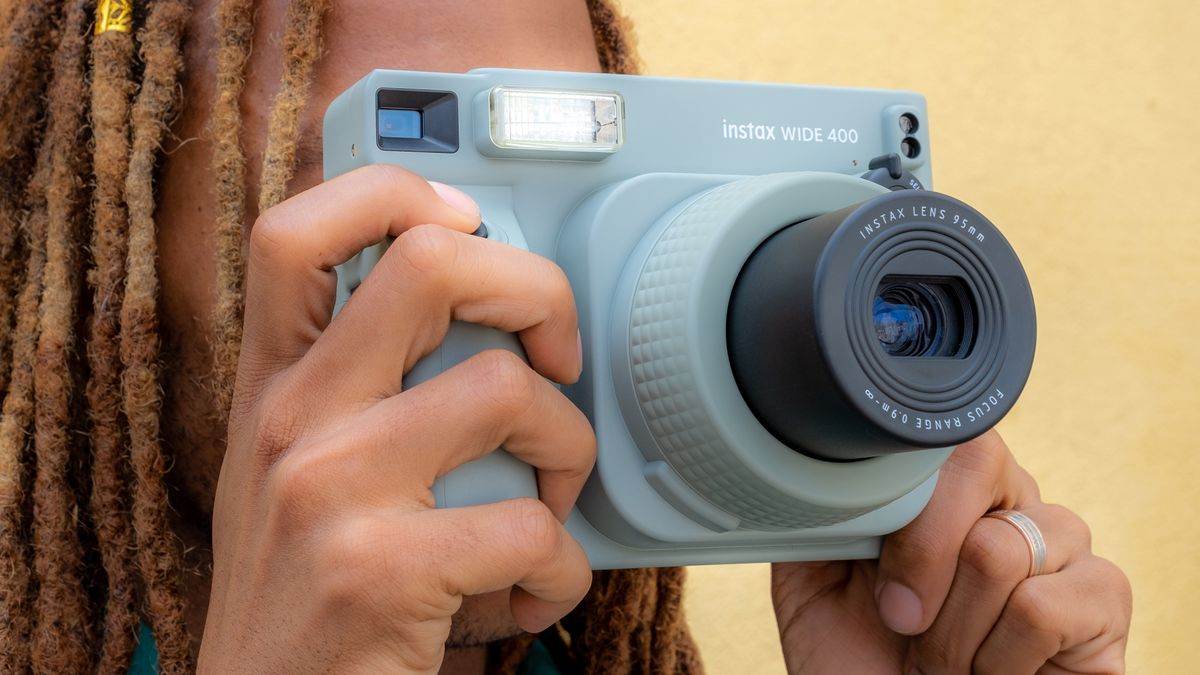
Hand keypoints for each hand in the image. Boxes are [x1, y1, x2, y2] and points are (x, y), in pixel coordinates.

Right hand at [197, 165, 595, 673]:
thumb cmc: (306, 592)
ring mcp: (331, 488)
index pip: (299, 230)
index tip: (468, 229)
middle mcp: (292, 419)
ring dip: (568, 447)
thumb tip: (490, 329)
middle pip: (431, 262)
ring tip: (553, 500)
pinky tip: (535, 593)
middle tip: (556, 356)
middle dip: (536, 290)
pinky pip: (530, 524)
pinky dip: (563, 566)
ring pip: (508, 389)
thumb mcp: (299, 473)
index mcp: (275, 387)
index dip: (397, 194)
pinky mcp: (380, 568)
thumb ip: (363, 394)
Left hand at [771, 431, 1131, 673]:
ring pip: (1001, 548)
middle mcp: (1016, 507)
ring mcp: (1068, 553)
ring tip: (944, 659)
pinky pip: (1042, 607)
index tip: (875, 582)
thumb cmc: (856, 656)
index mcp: (953, 489)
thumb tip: (827, 454)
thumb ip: (824, 506)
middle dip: (919, 572)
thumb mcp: (814, 574)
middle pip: (978, 473)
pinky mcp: (1104, 608)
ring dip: (952, 629)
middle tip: (906, 628)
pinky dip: (997, 659)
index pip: (949, 434)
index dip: (905, 507)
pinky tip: (992, 674)